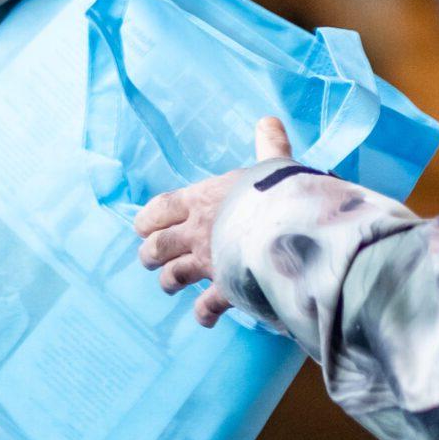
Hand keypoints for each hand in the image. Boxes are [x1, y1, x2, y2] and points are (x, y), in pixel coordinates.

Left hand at [132, 117, 292, 325]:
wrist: (295, 228)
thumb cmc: (283, 191)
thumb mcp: (274, 164)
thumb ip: (269, 146)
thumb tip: (269, 121)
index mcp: (201, 200)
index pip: (160, 209)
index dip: (148, 219)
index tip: (143, 227)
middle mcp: (197, 232)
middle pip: (156, 246)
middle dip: (150, 253)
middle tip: (149, 258)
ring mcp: (208, 262)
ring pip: (173, 276)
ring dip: (169, 282)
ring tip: (169, 285)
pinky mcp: (227, 289)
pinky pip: (207, 306)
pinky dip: (204, 314)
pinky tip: (204, 319)